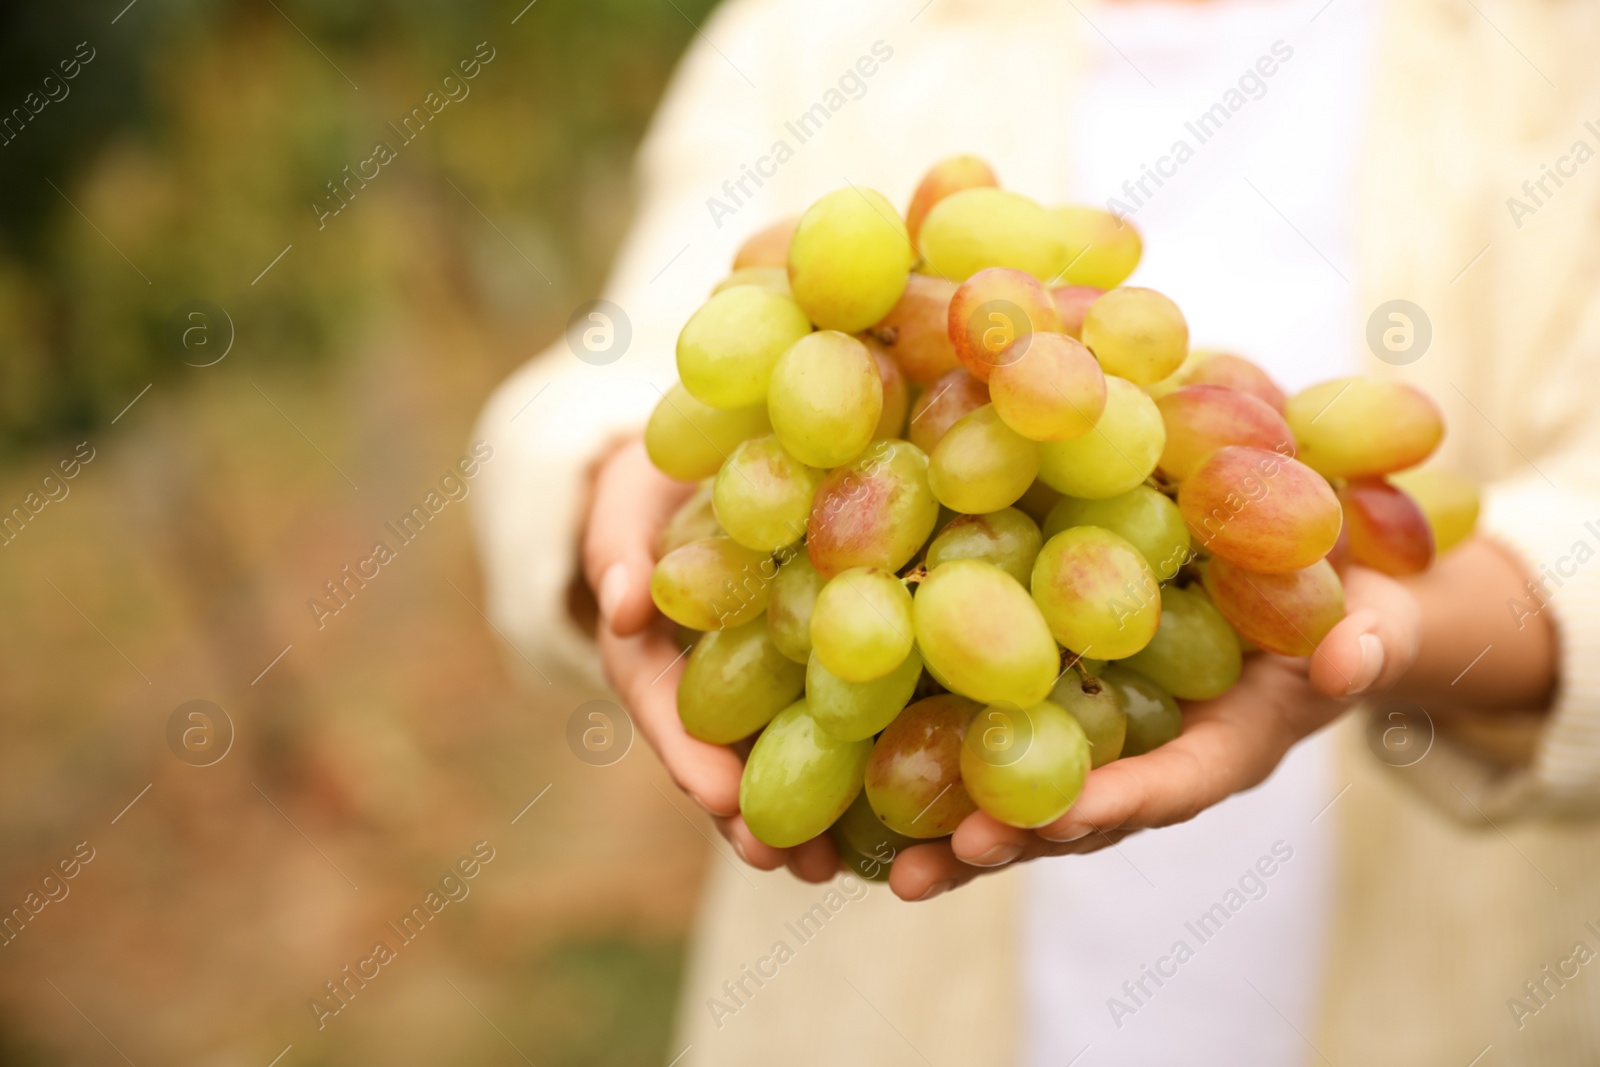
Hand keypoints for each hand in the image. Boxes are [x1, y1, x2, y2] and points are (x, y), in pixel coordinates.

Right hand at [582, 438, 839, 882]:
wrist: (720, 452)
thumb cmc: (659, 476)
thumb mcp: (626, 495)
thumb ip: (616, 543)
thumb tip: (625, 604)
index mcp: (655, 645)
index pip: (664, 705)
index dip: (689, 751)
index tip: (718, 795)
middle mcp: (709, 675)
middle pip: (724, 754)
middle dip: (751, 812)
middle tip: (786, 861)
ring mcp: (767, 672)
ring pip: (782, 748)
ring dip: (808, 809)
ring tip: (840, 864)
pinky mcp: (826, 652)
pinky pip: (844, 703)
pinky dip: (867, 748)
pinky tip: (909, 792)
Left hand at [888, 534, 1557, 901]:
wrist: (1308, 588)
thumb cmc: (1342, 603)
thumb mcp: (1372, 616)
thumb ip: (1366, 641)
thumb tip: (1352, 658)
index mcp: (1223, 748)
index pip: (1169, 784)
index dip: (1118, 801)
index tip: (1061, 817)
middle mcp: (1151, 758)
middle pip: (1078, 813)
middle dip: (1014, 839)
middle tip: (944, 860)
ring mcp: (1103, 738)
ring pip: (1027, 792)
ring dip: (961, 827)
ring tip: (889, 863)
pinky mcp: (1059, 696)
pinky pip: (1002, 730)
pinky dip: (942, 752)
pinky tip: (864, 759)